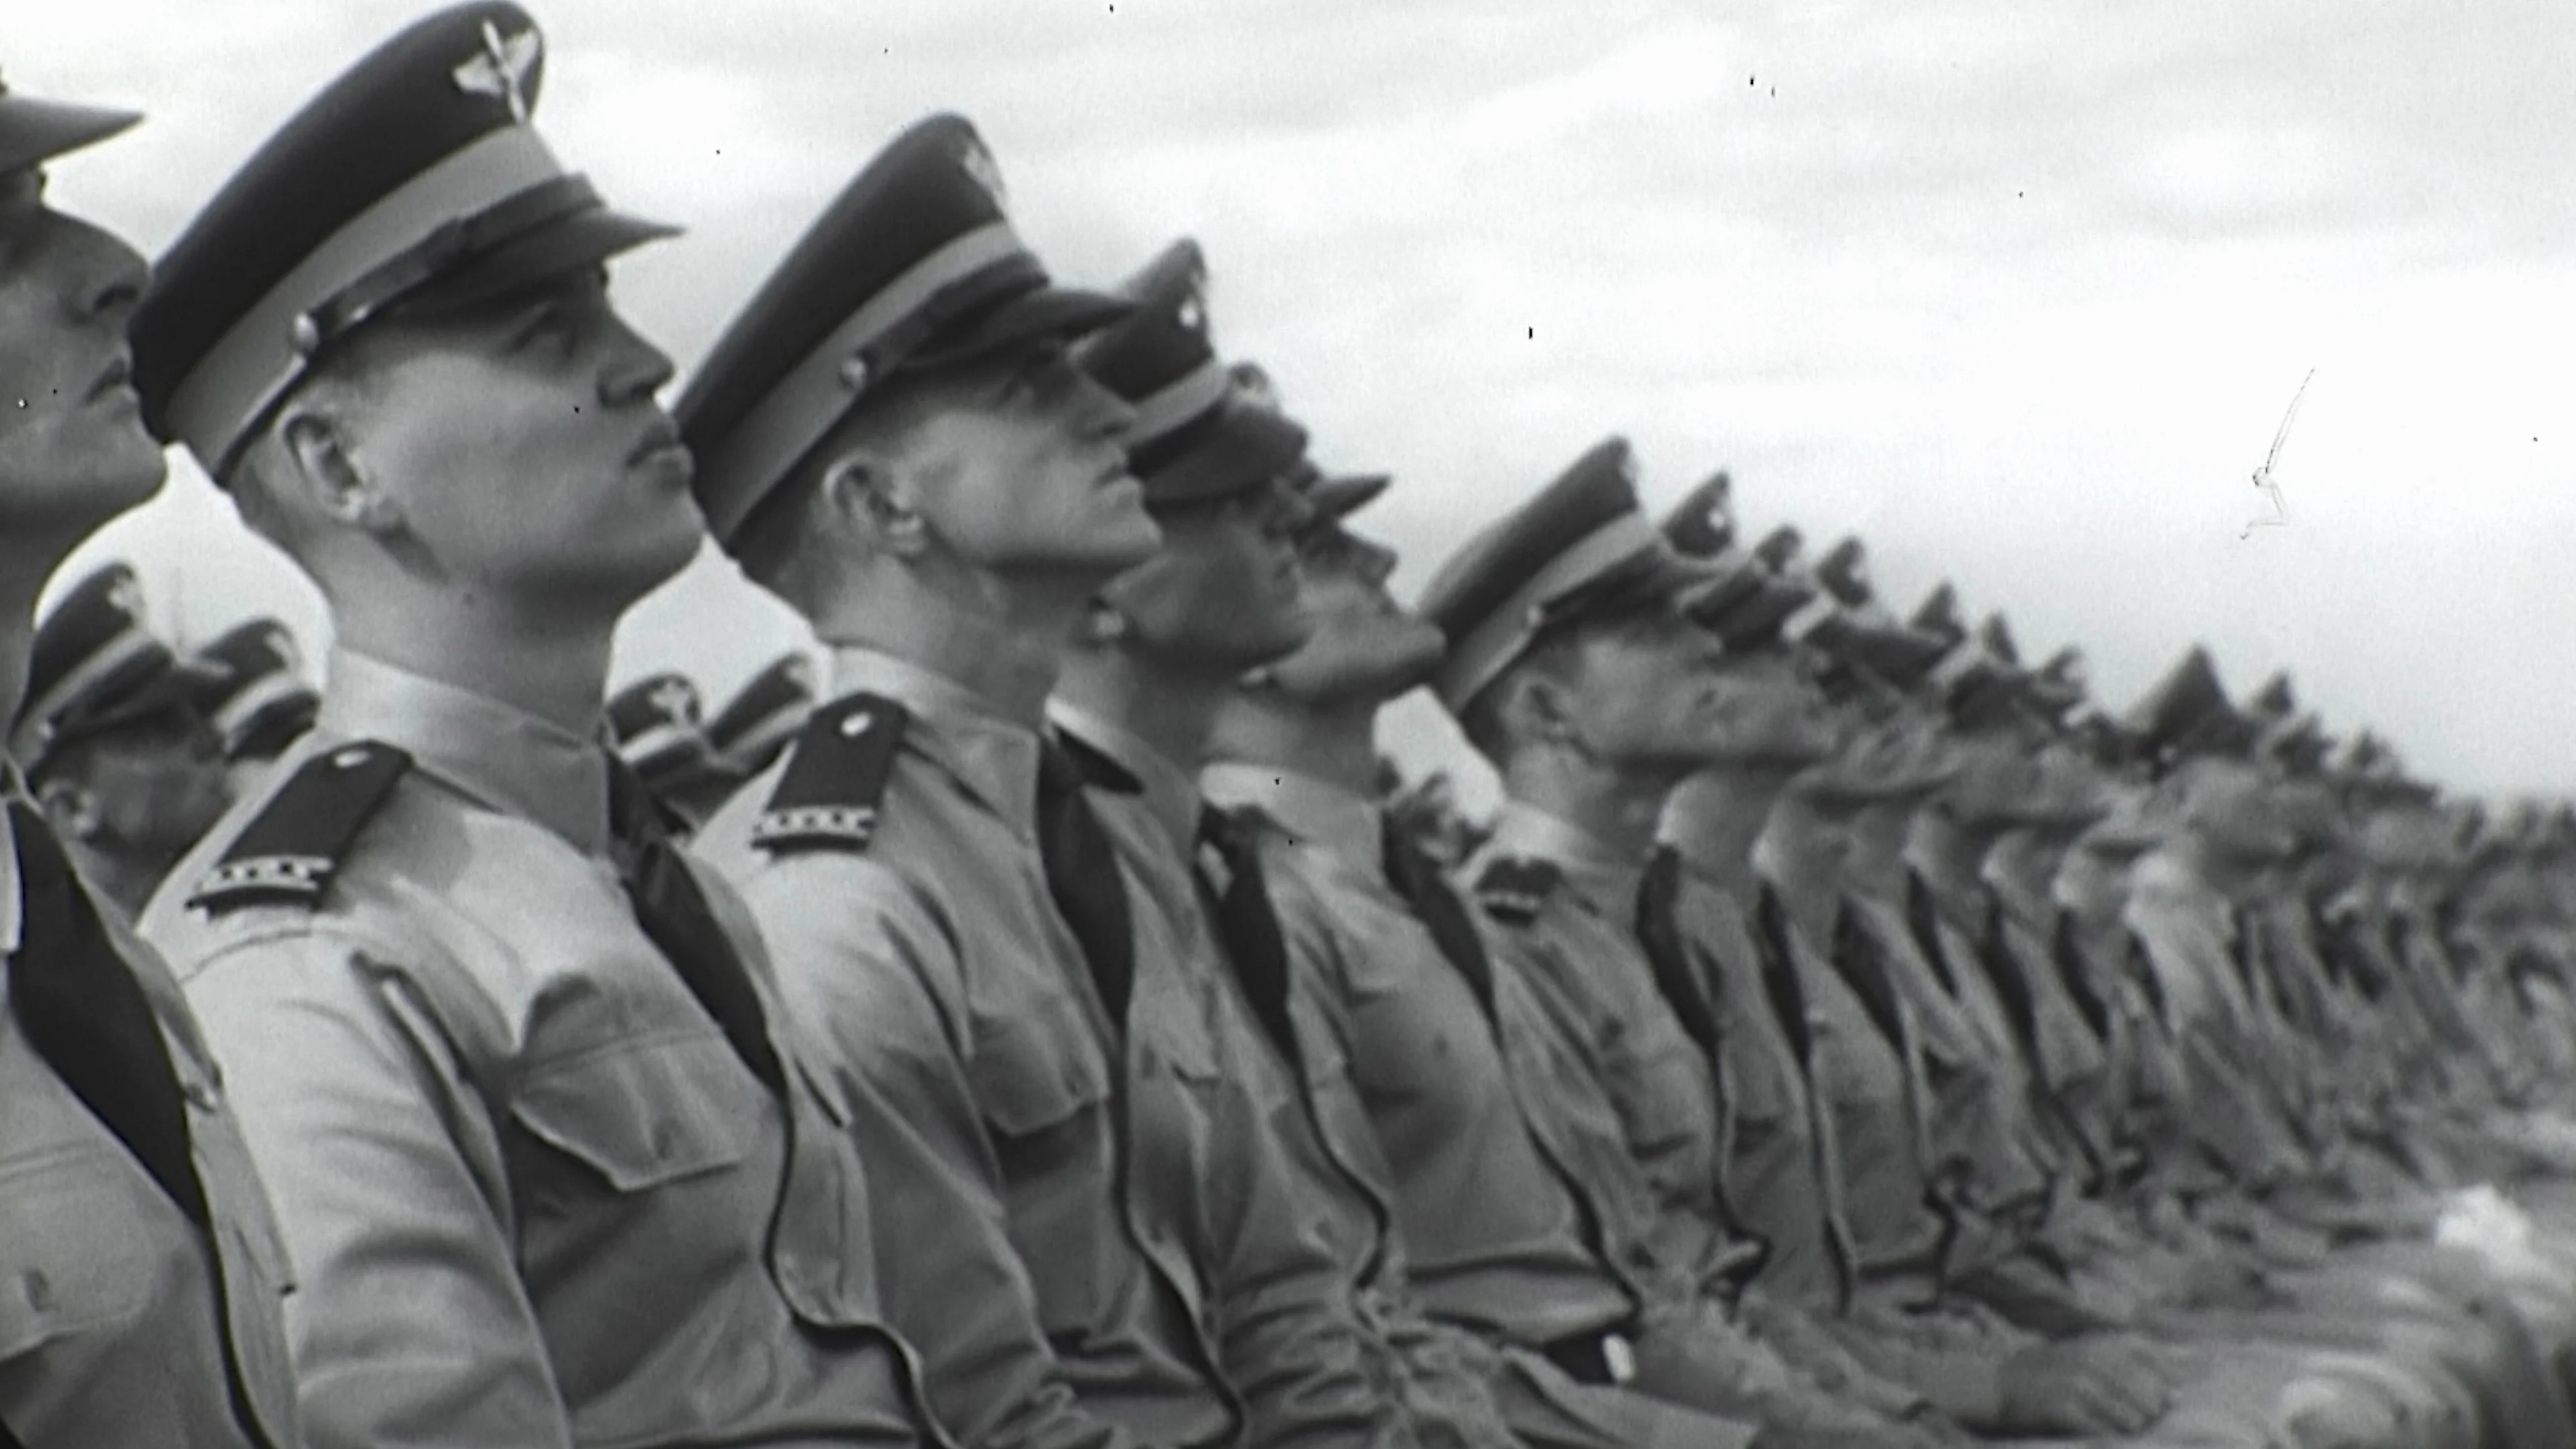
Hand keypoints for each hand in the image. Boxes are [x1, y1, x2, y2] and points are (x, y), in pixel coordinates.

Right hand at [1991, 1337, 2175, 1436]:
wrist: (1995, 1386)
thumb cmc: (2049, 1373)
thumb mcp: (2086, 1353)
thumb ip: (2130, 1363)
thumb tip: (2180, 1391)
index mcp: (2102, 1341)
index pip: (2155, 1357)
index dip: (2165, 1380)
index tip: (2163, 1396)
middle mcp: (2093, 1358)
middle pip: (2151, 1396)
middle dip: (2147, 1413)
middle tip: (2131, 1418)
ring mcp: (2078, 1383)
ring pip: (2133, 1418)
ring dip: (2128, 1429)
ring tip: (2112, 1425)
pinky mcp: (2065, 1408)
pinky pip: (2105, 1432)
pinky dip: (2107, 1437)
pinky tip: (2096, 1432)